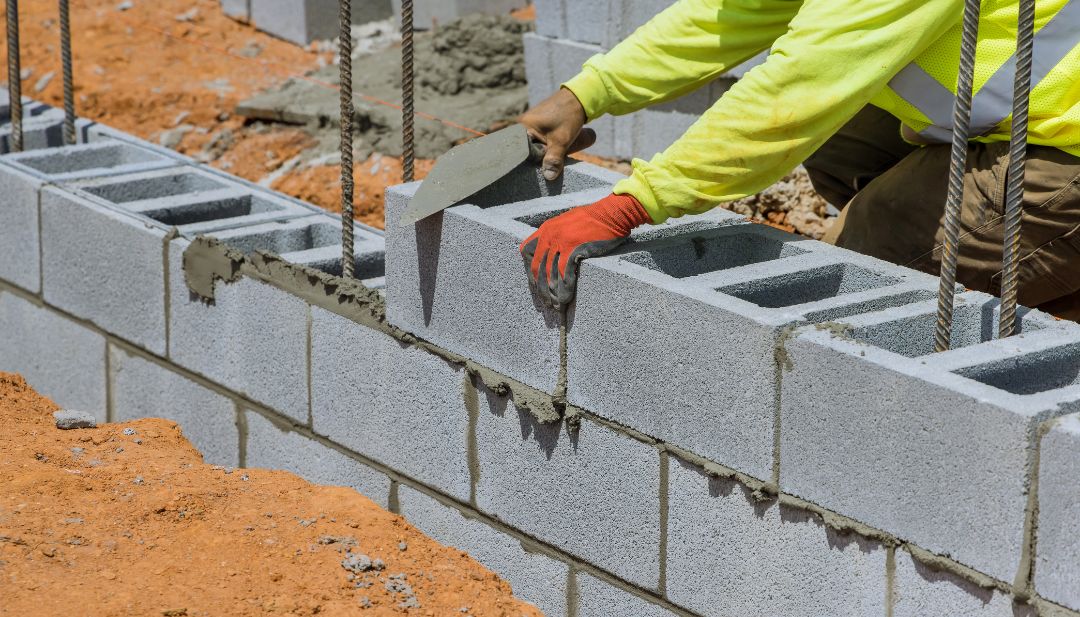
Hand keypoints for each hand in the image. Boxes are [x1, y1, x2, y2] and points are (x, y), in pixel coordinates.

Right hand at [518, 88, 596, 180]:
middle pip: (524, 150)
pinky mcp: (537, 125)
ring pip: (532, 145)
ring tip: (546, 161)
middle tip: (539, 170)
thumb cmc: (567, 116)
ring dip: (540, 153)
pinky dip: (543, 146)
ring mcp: (528, 124)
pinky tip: (549, 152)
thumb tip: (549, 177)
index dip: (523, 163)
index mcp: (521, 127)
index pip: (515, 151)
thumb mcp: (561, 140)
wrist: (578, 97)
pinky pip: (536, 140)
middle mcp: (521, 125)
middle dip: (533, 159)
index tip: (527, 173)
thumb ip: (554, 159)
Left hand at [520, 194, 651, 308]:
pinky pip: (564, 273)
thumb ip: (557, 235)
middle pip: (538, 267)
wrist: (611, 213)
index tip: (535, 284)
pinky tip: (566, 298)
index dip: (530, 270)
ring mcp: (561, 242)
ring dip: (552, 292)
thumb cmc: (594, 219)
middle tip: (547, 302)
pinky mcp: (573, 248)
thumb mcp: (568, 223)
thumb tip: (553, 254)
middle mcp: (550, 235)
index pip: (527, 252)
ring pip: (550, 273)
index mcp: (546, 229)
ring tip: (556, 305)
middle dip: (541, 287)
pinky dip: (564, 288)